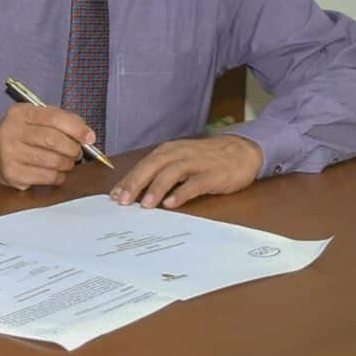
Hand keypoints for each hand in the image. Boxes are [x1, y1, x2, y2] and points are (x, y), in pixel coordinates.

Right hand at [0, 104, 96, 188]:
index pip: (53, 117)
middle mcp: (10, 131)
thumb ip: (63, 121)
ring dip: (67, 164)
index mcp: (19, 113)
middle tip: (77, 152)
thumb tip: (88, 135)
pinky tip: (56, 172)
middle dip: (73, 148)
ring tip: (67, 162)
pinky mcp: (13, 173)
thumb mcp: (39, 120)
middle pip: (53, 140)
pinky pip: (47, 177)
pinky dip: (59, 176)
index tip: (89, 137)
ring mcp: (9, 153)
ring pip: (52, 160)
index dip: (76, 128)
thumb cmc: (26, 136)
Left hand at [110, 134, 263, 208]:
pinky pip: (194, 184)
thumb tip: (137, 189)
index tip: (114, 196)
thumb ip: (161, 171)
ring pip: (170, 174)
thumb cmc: (205, 158)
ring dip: (155, 189)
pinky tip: (171, 204)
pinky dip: (181, 194)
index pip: (142, 165)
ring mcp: (195, 163)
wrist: (241, 150)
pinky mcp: (212, 175)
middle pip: (151, 167)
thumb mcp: (180, 159)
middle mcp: (178, 154)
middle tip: (122, 201)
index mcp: (168, 151)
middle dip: (135, 184)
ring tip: (144, 205)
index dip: (127, 180)